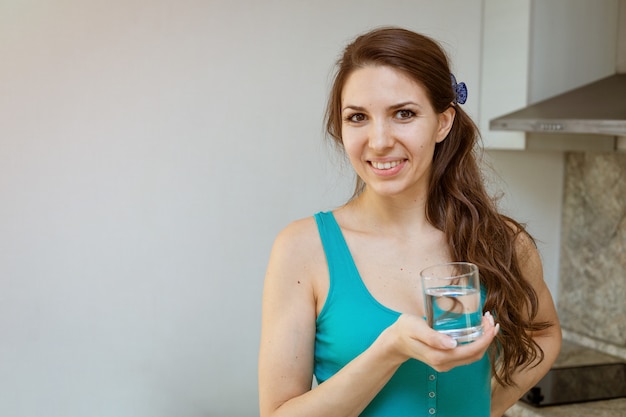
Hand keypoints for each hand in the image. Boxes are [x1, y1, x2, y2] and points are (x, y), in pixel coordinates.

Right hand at [380, 312, 497, 371]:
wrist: (395, 340)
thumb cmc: (405, 330)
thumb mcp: (415, 328)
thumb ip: (432, 336)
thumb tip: (452, 344)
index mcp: (439, 356)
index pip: (471, 351)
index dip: (485, 339)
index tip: (491, 324)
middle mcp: (445, 364)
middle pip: (475, 355)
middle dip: (487, 338)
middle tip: (491, 319)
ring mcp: (446, 364)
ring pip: (473, 356)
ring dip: (483, 341)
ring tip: (486, 323)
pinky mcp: (446, 359)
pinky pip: (467, 354)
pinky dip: (476, 343)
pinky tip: (476, 330)